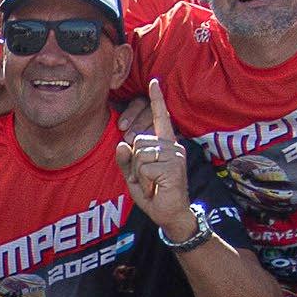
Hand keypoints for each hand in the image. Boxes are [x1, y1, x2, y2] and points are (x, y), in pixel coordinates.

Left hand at [116, 80, 193, 232]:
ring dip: (139, 174)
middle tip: (147, 179)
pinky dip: (144, 182)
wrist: (171, 215)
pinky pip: (144, 167)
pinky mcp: (172, 167)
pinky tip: (156, 188)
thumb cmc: (155, 194)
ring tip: (152, 185)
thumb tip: (121, 144)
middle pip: (137, 141)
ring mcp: (174, 156)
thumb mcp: (134, 176)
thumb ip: (125, 160)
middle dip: (134, 163)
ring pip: (139, 154)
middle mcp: (172, 147)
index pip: (160, 119)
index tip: (154, 82)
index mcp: (165, 145)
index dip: (156, 100)